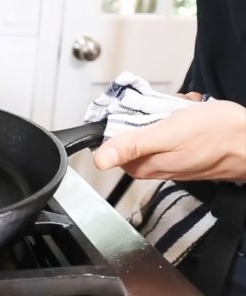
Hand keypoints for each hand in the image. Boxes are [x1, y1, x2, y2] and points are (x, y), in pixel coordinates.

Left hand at [93, 99, 245, 180]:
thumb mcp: (167, 134)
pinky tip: (192, 112)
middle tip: (167, 108)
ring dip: (165, 112)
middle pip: (133, 132)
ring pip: (152, 127)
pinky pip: (171, 129)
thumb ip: (131, 146)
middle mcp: (153, 165)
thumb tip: (99, 160)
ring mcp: (169, 158)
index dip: (123, 120)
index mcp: (142, 165)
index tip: (138, 111)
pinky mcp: (184, 151)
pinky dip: (179, 116)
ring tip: (183, 109)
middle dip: (147, 113)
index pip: (112, 142)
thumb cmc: (218, 136)